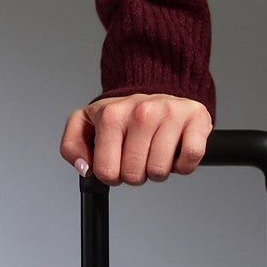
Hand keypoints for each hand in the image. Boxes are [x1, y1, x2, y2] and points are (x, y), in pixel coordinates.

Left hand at [61, 92, 212, 185]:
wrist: (159, 90)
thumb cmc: (124, 115)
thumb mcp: (85, 124)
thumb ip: (71, 147)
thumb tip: (84, 168)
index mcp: (111, 115)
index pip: (107, 172)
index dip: (111, 176)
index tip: (116, 163)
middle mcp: (141, 112)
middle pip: (134, 176)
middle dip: (134, 175)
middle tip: (137, 158)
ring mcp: (170, 114)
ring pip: (160, 171)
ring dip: (157, 171)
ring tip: (155, 153)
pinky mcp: (196, 119)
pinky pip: (190, 159)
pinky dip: (183, 165)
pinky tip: (174, 152)